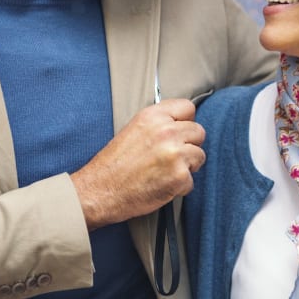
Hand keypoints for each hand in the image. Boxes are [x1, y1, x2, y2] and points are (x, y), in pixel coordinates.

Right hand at [70, 99, 204, 230]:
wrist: (99, 190)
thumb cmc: (113, 164)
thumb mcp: (133, 130)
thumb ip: (158, 123)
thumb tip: (181, 124)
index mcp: (153, 116)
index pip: (188, 108)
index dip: (186, 122)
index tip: (180, 133)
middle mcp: (166, 131)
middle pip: (199, 132)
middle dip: (189, 145)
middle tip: (173, 157)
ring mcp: (175, 153)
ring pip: (199, 155)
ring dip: (187, 166)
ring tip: (166, 172)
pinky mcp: (179, 176)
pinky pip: (192, 180)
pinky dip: (180, 187)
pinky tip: (162, 186)